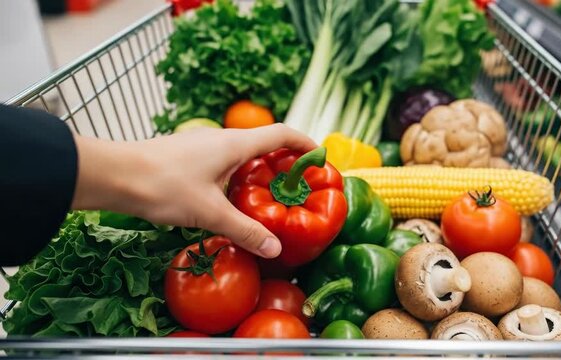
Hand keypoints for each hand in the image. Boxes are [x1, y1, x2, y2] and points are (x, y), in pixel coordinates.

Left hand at [71, 123, 316, 257]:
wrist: (113, 174)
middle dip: (284, 162)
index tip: (320, 155)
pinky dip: (238, 176)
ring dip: (259, 170)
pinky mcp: (187, 156)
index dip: (303, 142)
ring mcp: (202, 146)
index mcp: (234, 144)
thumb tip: (275, 249)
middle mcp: (221, 139)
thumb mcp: (208, 212)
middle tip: (297, 186)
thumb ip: (245, 230)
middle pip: (263, 143)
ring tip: (269, 197)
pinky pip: (223, 162)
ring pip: (241, 154)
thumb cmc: (163, 185)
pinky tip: (232, 199)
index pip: (280, 134)